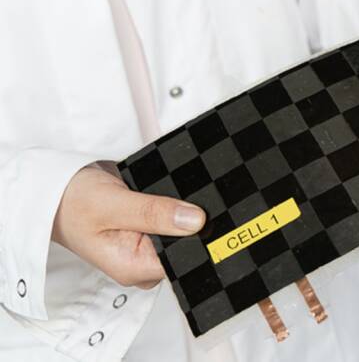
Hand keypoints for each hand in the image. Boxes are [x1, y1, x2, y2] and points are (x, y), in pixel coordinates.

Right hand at [53, 166, 205, 288]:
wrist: (53, 188)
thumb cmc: (70, 200)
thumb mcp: (112, 203)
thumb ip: (154, 213)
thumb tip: (196, 221)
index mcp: (133, 268)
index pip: (184, 261)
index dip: (199, 239)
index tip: (207, 215)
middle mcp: (141, 263)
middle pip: (187, 247)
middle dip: (192, 224)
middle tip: (190, 197)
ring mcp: (145, 248)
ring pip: (183, 233)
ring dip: (184, 213)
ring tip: (172, 193)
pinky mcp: (148, 231)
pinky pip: (173, 222)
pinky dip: (175, 208)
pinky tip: (170, 194)